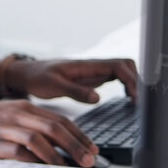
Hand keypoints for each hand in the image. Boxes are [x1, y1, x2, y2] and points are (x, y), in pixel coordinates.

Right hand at [0, 100, 97, 165]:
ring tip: (74, 165)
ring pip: (42, 138)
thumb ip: (29, 124)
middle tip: (91, 159)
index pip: (60, 119)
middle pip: (56, 127)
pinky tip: (48, 167)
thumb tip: (55, 143)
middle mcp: (17, 114)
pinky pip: (21, 151)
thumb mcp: (6, 115)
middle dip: (78, 145)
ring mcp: (5, 127)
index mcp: (23, 106)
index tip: (92, 148)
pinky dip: (38, 160)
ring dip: (62, 154)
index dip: (80, 135)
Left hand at [5, 57, 137, 102]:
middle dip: (137, 81)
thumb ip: (75, 91)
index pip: (119, 66)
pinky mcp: (93, 79)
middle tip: (139, 102)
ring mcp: (95, 72)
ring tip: (137, 102)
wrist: (28, 74)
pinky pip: (117, 78)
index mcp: (86, 65)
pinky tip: (127, 99)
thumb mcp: (53, 86)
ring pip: (124, 71)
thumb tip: (97, 98)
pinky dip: (127, 86)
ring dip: (134, 83)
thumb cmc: (38, 78)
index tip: (135, 97)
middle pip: (127, 65)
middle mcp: (94, 66)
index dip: (131, 80)